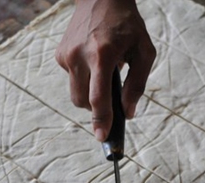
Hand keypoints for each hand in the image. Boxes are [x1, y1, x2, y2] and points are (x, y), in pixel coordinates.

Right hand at [55, 0, 155, 140]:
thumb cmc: (127, 24)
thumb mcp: (144, 51)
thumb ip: (138, 85)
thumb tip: (129, 112)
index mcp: (103, 54)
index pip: (99, 97)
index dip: (101, 120)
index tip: (101, 137)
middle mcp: (80, 55)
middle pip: (83, 101)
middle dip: (95, 109)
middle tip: (109, 104)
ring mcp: (66, 54)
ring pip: (75, 93)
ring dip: (90, 93)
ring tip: (103, 73)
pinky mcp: (60, 54)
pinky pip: (72, 79)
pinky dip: (84, 77)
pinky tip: (93, 60)